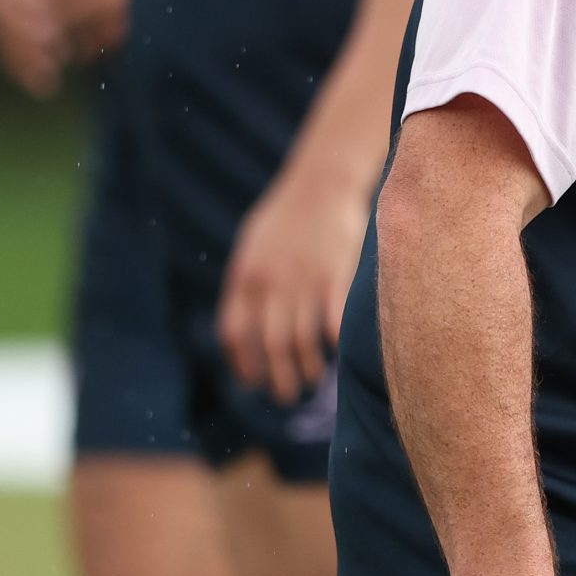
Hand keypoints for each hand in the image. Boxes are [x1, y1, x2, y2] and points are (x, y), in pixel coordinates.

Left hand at [219, 160, 369, 402]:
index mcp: (245, 275)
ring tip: (313, 381)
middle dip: (279, 378)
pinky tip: (339, 356)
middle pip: (271, 345)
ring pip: (302, 341)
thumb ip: (248, 283)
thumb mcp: (253, 243)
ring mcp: (304, 279)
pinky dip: (336, 346)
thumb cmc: (288, 214)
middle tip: (288, 395)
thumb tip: (245, 327)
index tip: (254, 382)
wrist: (323, 179)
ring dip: (308, 369)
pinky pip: (334, 323)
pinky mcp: (337, 275)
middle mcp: (271, 282)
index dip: (244, 364)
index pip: (236, 333)